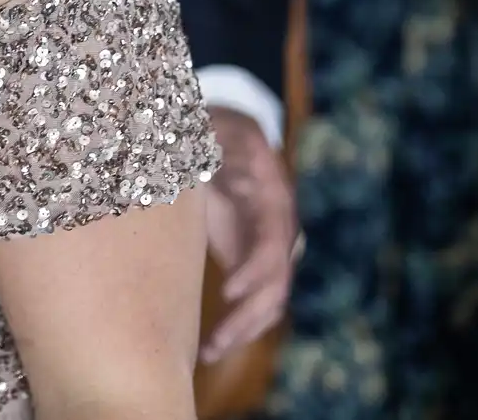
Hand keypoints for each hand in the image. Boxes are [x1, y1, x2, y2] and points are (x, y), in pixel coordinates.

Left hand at [200, 107, 297, 362]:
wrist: (219, 133)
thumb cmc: (210, 127)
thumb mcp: (209, 126)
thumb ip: (207, 138)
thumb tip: (198, 140)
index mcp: (270, 194)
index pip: (273, 241)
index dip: (255, 269)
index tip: (230, 289)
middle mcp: (279, 226)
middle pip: (277, 281)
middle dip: (249, 315)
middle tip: (216, 341)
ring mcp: (270, 245)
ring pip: (270, 299)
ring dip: (243, 330)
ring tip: (209, 352)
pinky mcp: (253, 259)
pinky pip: (257, 301)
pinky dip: (239, 326)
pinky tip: (210, 348)